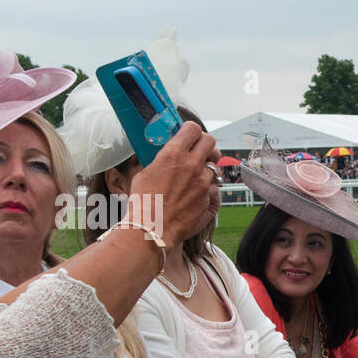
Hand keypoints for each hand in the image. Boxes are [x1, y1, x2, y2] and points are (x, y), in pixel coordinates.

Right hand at [128, 122, 219, 245]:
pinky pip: (214, 189)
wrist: (151, 229)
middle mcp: (192, 166)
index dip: (191, 130)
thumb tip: (169, 154)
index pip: (193, 129)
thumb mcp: (146, 172)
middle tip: (199, 151)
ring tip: (194, 177)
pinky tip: (196, 195)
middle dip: (205, 144)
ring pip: (214, 167)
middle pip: (210, 142)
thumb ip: (163, 159)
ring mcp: (203, 184)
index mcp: (174, 155)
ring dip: (206, 170)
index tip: (188, 134)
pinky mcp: (208, 200)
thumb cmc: (143, 201)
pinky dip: (207, 190)